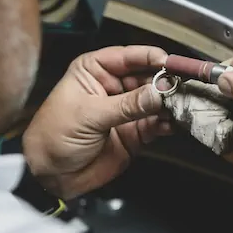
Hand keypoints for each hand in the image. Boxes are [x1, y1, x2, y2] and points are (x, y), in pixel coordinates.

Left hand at [22, 46, 172, 198]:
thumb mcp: (89, 115)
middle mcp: (113, 86)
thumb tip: (158, 92)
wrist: (50, 176)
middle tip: (180, 87)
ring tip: (182, 104)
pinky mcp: (134, 133)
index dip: (150, 57)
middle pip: (147, 77)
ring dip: (170, 102)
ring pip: (156, 100)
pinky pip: (156, 123)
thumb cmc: (54, 136)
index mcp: (95, 70)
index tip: (170, 62)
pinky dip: (168, 122)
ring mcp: (126, 110)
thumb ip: (127, 105)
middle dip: (165, 82)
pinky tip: (175, 122)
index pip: (127, 57)